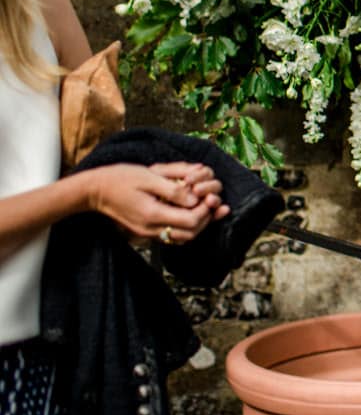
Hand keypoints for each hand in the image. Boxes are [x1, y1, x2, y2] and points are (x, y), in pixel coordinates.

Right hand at [85, 162, 226, 242]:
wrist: (95, 191)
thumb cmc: (122, 178)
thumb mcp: (149, 177)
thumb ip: (173, 189)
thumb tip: (196, 199)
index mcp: (152, 214)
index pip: (191, 221)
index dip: (205, 210)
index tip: (209, 195)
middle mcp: (151, 229)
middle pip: (191, 233)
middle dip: (206, 218)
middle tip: (211, 201)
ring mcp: (148, 233)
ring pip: (183, 237)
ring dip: (198, 223)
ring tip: (204, 205)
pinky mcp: (146, 232)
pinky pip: (173, 234)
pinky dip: (186, 226)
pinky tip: (190, 211)